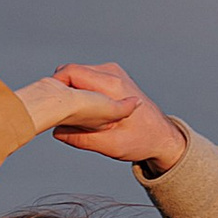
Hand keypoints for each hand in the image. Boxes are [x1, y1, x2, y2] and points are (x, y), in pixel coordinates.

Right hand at [16, 72, 141, 140]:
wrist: (162, 136)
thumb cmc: (141, 141)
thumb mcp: (111, 147)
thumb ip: (82, 139)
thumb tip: (57, 130)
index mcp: (112, 85)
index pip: (69, 72)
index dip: (56, 89)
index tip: (55, 110)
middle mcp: (111, 72)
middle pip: (69, 72)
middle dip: (64, 93)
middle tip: (67, 118)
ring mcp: (111, 71)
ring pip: (75, 75)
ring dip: (72, 94)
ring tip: (81, 117)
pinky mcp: (110, 75)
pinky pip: (84, 79)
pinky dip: (81, 94)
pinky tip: (89, 113)